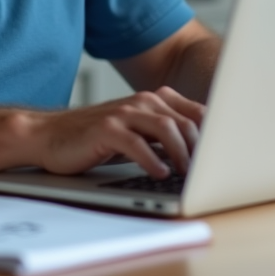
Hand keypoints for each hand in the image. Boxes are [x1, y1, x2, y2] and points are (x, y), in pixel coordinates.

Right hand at [33, 87, 204, 177]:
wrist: (50, 135)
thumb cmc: (95, 138)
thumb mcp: (136, 132)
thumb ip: (164, 135)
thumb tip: (201, 155)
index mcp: (153, 100)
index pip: (197, 113)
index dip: (214, 135)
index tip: (224, 157)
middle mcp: (142, 101)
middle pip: (186, 121)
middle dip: (201, 149)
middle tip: (207, 173)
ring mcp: (124, 113)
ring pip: (167, 128)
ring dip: (182, 154)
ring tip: (186, 174)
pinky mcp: (106, 128)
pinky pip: (137, 144)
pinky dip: (153, 160)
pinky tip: (159, 173)